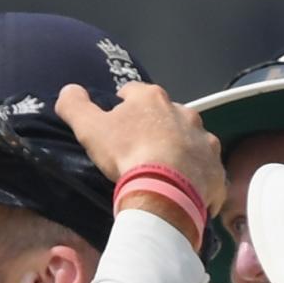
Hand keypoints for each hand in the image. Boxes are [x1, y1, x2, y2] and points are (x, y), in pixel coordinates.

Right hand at [54, 82, 226, 212]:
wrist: (166, 190)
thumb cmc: (127, 154)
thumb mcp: (90, 128)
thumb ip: (75, 106)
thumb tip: (68, 90)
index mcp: (153, 99)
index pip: (133, 92)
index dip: (122, 104)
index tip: (116, 120)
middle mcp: (184, 113)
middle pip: (166, 115)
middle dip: (156, 127)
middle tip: (140, 150)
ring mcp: (204, 140)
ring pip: (191, 141)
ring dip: (181, 151)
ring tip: (165, 172)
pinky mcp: (215, 169)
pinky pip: (206, 172)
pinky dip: (197, 179)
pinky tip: (185, 192)